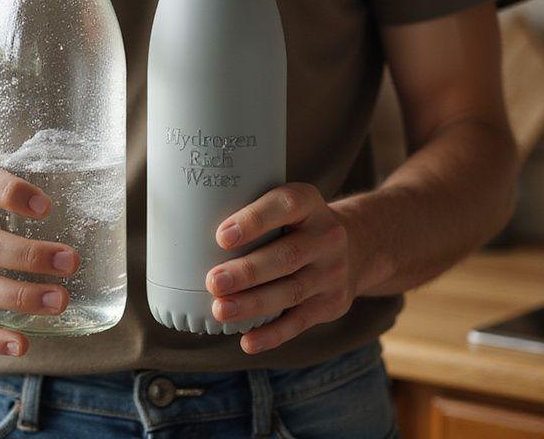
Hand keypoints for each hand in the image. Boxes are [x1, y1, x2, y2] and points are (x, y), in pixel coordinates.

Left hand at [205, 182, 356, 354]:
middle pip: (286, 256)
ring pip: (291, 292)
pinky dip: (272, 334)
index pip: (286, 205)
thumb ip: (251, 212)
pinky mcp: (331, 304)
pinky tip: (247, 341)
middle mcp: (327, 236)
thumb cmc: (298, 224)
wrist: (358, 246)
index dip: (254, 220)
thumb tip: (185, 228)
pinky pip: (299, 322)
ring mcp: (332, 273)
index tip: (222, 236)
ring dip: (253, 304)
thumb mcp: (288, 205)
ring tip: (220, 310)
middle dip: (247, 272)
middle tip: (212, 281)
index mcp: (310, 203)